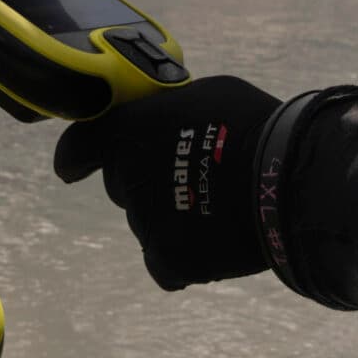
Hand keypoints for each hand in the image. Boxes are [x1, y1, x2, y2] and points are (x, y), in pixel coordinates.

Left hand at [53, 76, 280, 289]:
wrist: (286, 180)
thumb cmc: (253, 124)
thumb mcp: (206, 94)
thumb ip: (168, 112)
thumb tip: (164, 120)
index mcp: (128, 131)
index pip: (80, 145)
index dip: (75, 157)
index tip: (71, 170)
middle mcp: (127, 177)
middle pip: (122, 184)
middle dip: (145, 181)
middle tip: (187, 177)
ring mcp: (145, 222)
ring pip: (146, 222)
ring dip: (170, 216)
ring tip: (215, 207)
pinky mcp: (169, 258)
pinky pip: (162, 263)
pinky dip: (180, 256)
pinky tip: (208, 243)